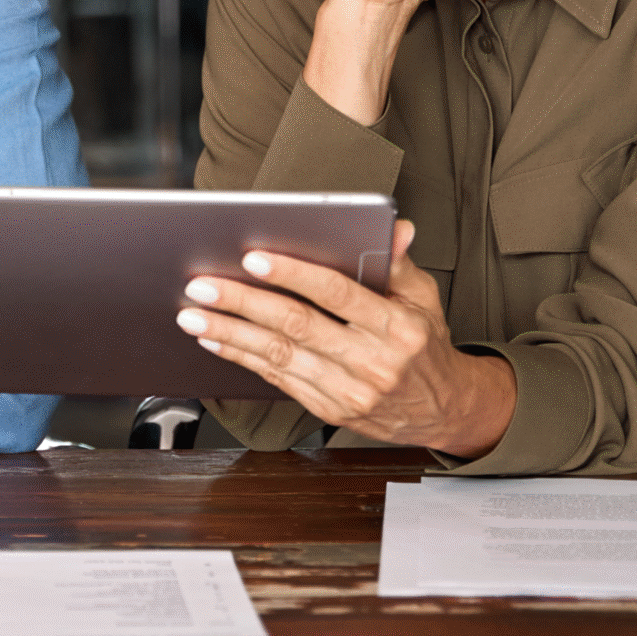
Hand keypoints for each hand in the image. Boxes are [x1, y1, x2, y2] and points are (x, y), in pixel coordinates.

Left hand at [174, 221, 515, 456]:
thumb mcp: (424, 297)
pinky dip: (242, 357)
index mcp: (397, 327)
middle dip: (243, 303)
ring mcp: (350, 391)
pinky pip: (278, 379)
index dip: (293, 274)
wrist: (443, 410)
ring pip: (279, 356)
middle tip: (201, 285)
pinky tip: (215, 338)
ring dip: (230, 333)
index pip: (337, 293)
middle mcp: (373, 361)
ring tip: (192, 313)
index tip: (252, 258)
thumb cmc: (425, 343)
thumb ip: (398, 262)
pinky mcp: (330, 409)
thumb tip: (393, 225)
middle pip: (297, 325)